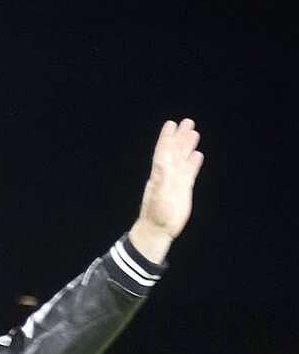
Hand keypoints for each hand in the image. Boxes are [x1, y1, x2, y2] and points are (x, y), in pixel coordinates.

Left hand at [129, 118, 203, 262]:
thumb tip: (163, 163)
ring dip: (188, 146)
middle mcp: (167, 175)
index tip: (171, 124)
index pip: (164, 151)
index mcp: (160, 174)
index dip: (167, 138)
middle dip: (180, 137)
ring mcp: (176, 182)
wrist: (159, 231)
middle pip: (175, 151)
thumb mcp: (158, 196)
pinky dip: (193, 163)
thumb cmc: (156, 216)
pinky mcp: (183, 190)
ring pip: (183, 159)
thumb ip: (161, 179)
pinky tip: (197, 155)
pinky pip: (189, 172)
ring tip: (194, 133)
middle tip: (188, 122)